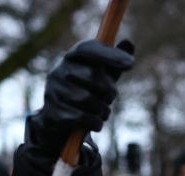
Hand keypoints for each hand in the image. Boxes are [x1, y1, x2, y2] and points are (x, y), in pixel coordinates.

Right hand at [27, 38, 134, 153]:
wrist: (61, 118)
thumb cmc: (88, 91)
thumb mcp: (102, 76)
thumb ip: (114, 62)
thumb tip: (129, 43)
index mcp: (71, 57)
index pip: (88, 48)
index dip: (109, 54)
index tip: (131, 63)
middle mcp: (59, 70)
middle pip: (93, 76)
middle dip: (109, 91)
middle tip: (110, 98)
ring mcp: (53, 90)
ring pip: (88, 100)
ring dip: (103, 110)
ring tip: (103, 111)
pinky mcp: (53, 112)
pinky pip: (82, 117)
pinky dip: (96, 123)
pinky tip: (96, 122)